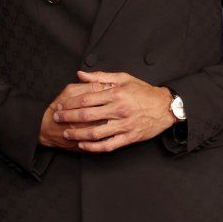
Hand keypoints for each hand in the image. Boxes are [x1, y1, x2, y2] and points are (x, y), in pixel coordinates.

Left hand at [53, 70, 176, 152]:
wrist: (166, 107)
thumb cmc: (143, 91)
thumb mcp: (123, 78)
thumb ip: (100, 77)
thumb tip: (80, 74)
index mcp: (116, 94)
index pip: (86, 99)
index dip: (70, 103)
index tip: (60, 105)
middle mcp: (118, 110)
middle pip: (87, 116)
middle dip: (68, 118)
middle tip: (57, 118)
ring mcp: (124, 125)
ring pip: (96, 132)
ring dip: (78, 134)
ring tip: (67, 134)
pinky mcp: (130, 137)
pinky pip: (109, 145)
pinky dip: (94, 147)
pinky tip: (83, 145)